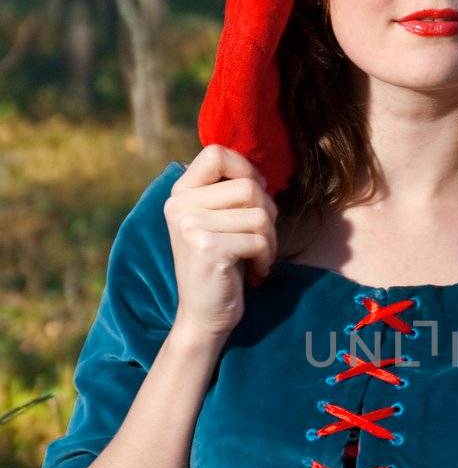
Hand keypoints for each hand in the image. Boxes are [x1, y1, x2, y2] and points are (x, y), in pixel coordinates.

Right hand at [165, 144, 277, 343]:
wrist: (204, 314)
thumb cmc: (221, 263)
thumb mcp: (219, 220)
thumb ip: (229, 192)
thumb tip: (261, 170)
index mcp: (180, 193)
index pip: (216, 153)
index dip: (246, 170)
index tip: (253, 199)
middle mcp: (179, 205)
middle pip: (249, 186)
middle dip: (268, 214)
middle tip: (259, 239)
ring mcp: (190, 226)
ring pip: (260, 214)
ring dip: (270, 239)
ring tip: (256, 256)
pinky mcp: (207, 248)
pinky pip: (260, 240)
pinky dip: (266, 258)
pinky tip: (253, 270)